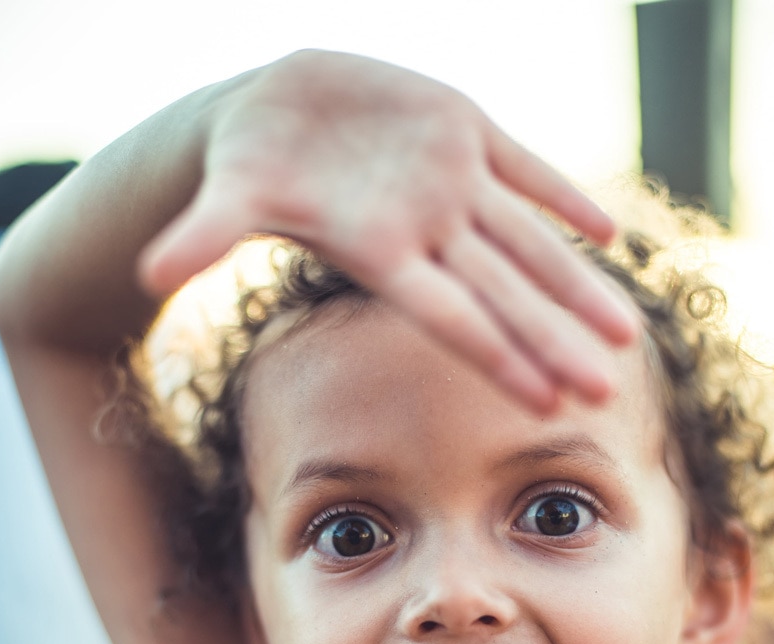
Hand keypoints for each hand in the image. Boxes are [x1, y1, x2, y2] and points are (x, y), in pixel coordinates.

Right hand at [139, 50, 637, 411]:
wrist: (277, 111)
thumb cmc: (247, 163)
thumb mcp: (226, 194)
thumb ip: (200, 236)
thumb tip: (148, 274)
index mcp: (382, 252)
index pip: (452, 316)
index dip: (500, 356)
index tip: (547, 403)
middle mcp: (429, 228)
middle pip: (506, 294)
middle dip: (555, 340)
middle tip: (604, 391)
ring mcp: (453, 182)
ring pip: (532, 241)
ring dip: (578, 286)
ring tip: (624, 333)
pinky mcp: (463, 130)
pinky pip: (527, 168)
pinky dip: (565, 196)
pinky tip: (610, 230)